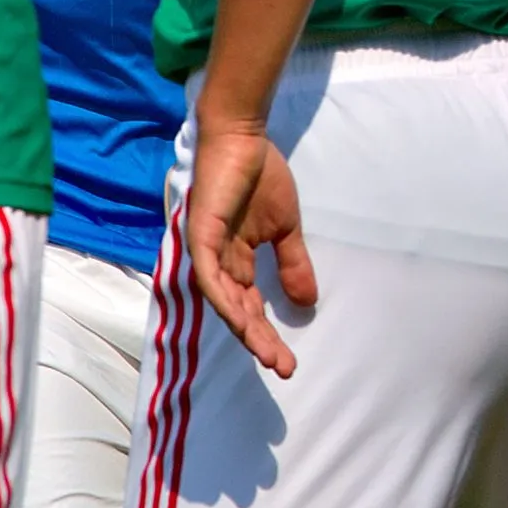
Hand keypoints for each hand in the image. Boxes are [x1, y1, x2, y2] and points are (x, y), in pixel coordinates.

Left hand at [183, 122, 315, 378]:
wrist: (243, 139)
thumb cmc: (261, 177)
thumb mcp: (286, 228)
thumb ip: (292, 264)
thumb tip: (308, 301)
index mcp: (236, 262)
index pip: (250, 308)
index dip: (268, 334)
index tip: (289, 361)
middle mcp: (217, 264)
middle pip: (237, 313)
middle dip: (259, 341)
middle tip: (282, 367)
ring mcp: (206, 253)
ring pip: (223, 303)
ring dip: (244, 329)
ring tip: (267, 353)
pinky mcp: (199, 237)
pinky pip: (209, 276)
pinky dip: (224, 299)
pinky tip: (241, 318)